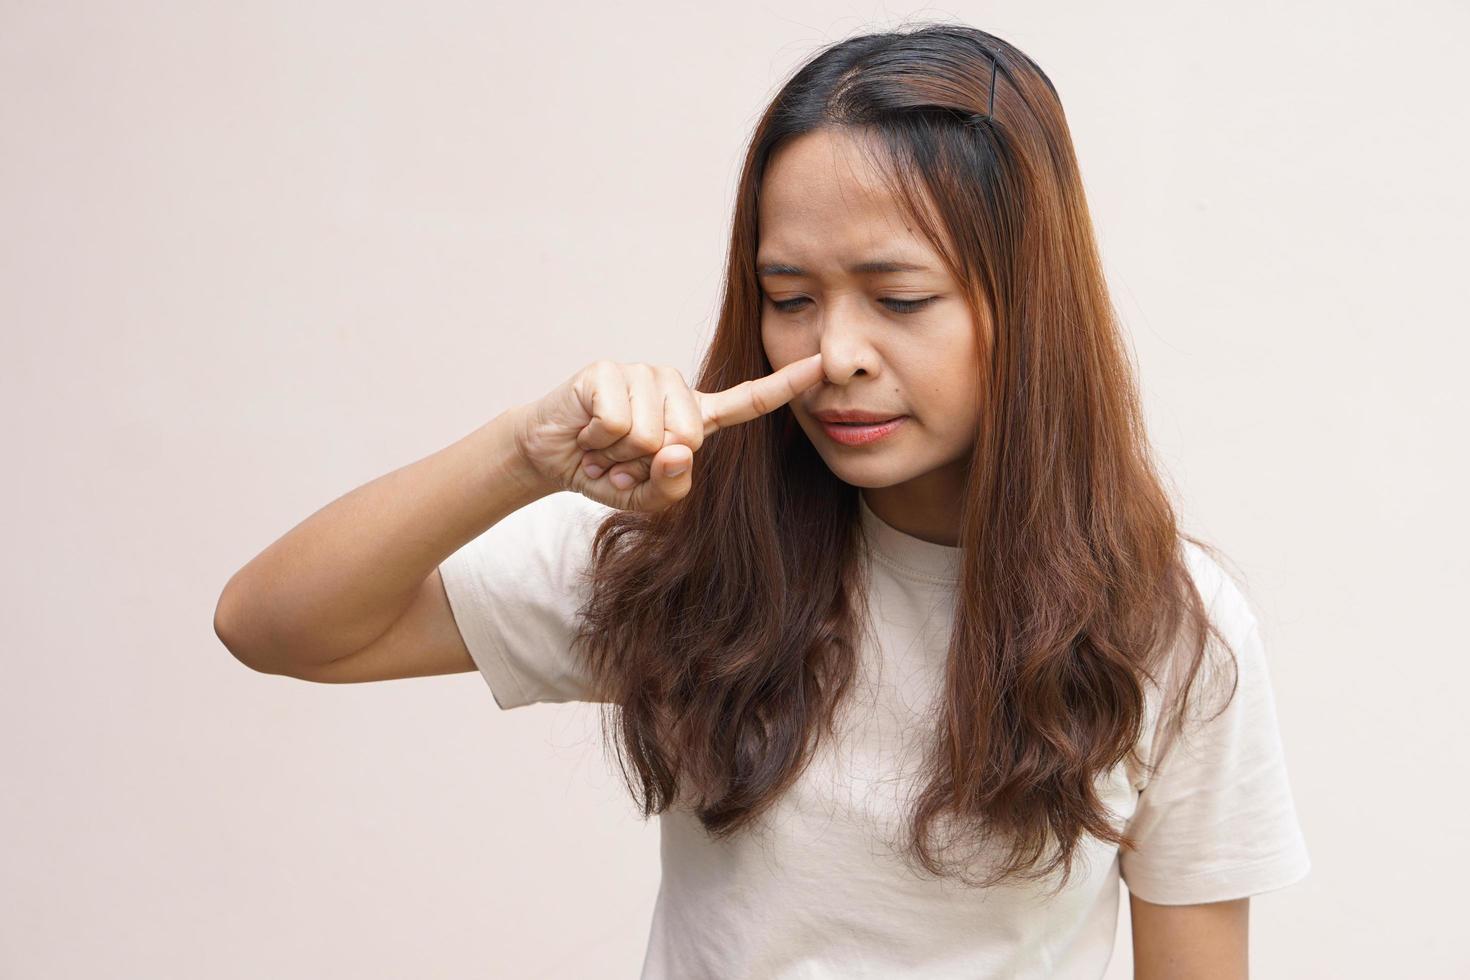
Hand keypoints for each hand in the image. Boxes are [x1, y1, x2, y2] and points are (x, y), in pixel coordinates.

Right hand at [513, 354, 823, 510]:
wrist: (550, 457)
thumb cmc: (606, 473)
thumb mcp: (647, 498)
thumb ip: (672, 488)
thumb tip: (677, 450)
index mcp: (697, 416)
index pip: (750, 400)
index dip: (787, 385)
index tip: (823, 365)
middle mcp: (675, 387)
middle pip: (691, 436)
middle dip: (651, 461)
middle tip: (624, 459)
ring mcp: (642, 373)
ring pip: (651, 432)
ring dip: (619, 453)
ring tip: (604, 447)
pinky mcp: (607, 370)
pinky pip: (617, 421)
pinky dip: (598, 443)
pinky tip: (588, 435)